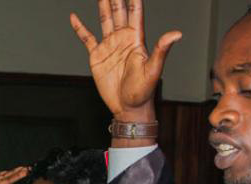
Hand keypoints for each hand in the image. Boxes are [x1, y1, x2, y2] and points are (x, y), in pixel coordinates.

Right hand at [0, 167, 28, 183]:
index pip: (8, 181)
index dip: (17, 176)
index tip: (25, 172)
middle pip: (9, 178)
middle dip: (18, 173)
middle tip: (28, 168)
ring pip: (4, 176)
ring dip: (13, 172)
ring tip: (22, 168)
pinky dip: (3, 173)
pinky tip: (7, 171)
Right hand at [70, 0, 181, 122]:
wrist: (128, 108)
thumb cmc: (143, 92)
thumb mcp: (154, 70)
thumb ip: (162, 50)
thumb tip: (177, 34)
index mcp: (136, 39)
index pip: (135, 12)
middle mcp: (122, 39)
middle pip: (118, 11)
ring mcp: (109, 46)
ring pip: (105, 20)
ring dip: (102, 6)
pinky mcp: (97, 56)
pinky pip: (86, 38)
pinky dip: (79, 28)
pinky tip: (74, 17)